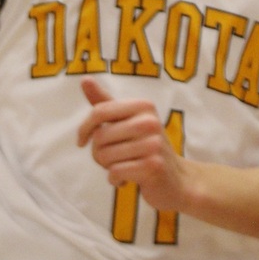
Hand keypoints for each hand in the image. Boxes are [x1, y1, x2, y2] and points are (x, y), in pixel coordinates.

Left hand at [77, 78, 187, 212]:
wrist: (176, 180)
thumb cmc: (146, 149)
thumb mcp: (128, 122)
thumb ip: (106, 103)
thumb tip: (84, 79)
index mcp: (143, 106)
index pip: (100, 112)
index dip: (84, 128)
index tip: (82, 141)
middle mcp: (150, 122)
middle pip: (99, 137)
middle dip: (98, 153)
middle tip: (114, 159)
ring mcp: (153, 145)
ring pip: (104, 156)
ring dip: (107, 167)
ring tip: (124, 167)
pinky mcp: (152, 166)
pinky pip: (114, 172)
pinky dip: (115, 180)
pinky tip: (127, 180)